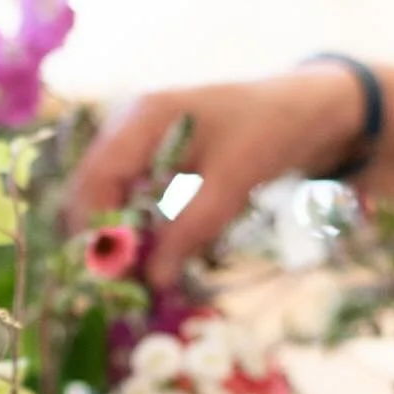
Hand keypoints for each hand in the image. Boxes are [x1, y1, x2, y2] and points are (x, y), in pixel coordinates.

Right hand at [67, 65, 366, 286]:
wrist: (304, 107)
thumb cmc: (272, 131)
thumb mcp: (234, 182)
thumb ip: (192, 229)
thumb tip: (153, 281)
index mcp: (145, 117)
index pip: (96, 177)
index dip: (95, 228)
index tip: (109, 275)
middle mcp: (128, 122)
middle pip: (89, 188)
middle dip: (97, 238)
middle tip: (116, 287)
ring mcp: (134, 138)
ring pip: (101, 195)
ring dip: (111, 236)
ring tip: (130, 278)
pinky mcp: (147, 155)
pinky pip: (122, 195)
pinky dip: (129, 227)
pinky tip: (145, 255)